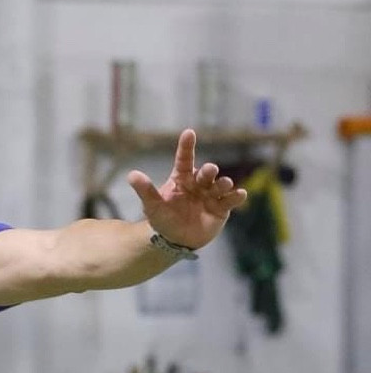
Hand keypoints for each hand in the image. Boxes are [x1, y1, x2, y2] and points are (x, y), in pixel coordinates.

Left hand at [127, 130, 247, 249]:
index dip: (187, 146)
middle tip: (210, 170)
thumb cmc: (164, 219)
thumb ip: (145, 191)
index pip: (184, 159)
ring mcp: (211, 195)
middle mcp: (198, 183)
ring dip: (223, 183)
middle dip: (209, 171)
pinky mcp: (221, 208)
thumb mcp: (152, 206)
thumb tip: (132, 175)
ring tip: (224, 184)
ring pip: (220, 185)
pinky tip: (241, 194)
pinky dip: (236, 197)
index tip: (189, 133)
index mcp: (182, 178)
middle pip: (205, 173)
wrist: (175, 239)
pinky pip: (230, 201)